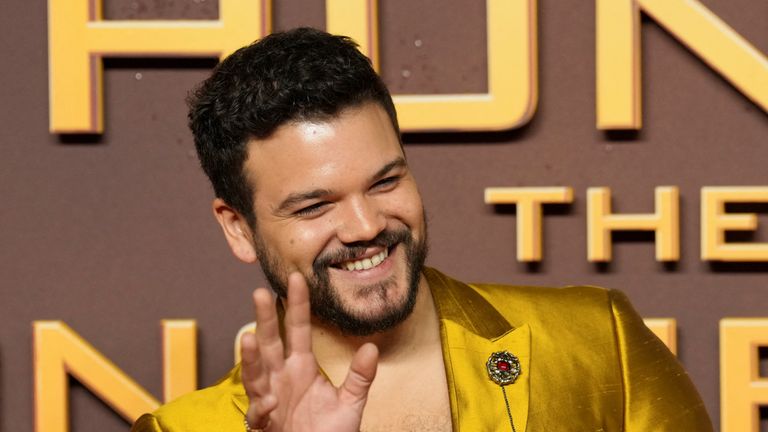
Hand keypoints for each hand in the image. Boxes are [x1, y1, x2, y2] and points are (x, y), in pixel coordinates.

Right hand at [241, 272, 378, 431]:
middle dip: (264, 319)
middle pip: (270, 342)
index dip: (297, 304)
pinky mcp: (265, 424)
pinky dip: (262, 407)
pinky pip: (259, 413)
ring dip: (251, 358)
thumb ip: (360, 378)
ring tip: (249, 338)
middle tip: (259, 292)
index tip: (297, 278)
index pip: (298, 328)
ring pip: (256, 374)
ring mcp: (270, 398)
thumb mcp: (350, 404)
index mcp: (302, 366)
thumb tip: (372, 348)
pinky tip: (269, 401)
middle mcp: (282, 377)